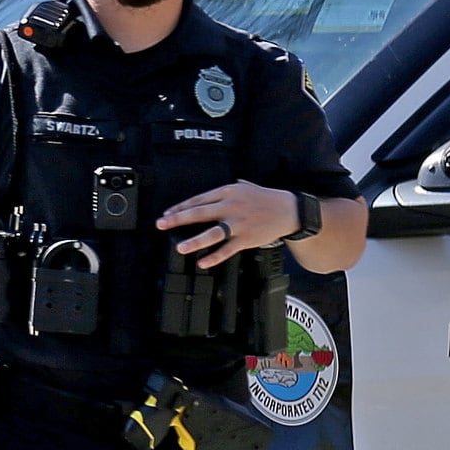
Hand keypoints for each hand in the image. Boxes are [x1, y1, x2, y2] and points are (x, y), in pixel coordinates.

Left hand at [157, 180, 302, 267]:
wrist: (289, 210)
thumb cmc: (265, 198)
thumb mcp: (244, 186)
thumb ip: (226, 191)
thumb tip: (208, 195)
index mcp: (228, 192)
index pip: (198, 199)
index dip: (180, 207)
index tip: (166, 213)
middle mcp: (231, 207)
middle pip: (200, 213)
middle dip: (178, 219)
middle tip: (161, 224)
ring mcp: (238, 224)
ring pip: (213, 233)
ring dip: (195, 241)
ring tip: (180, 247)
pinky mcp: (246, 239)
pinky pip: (227, 250)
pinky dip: (215, 257)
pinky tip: (203, 262)